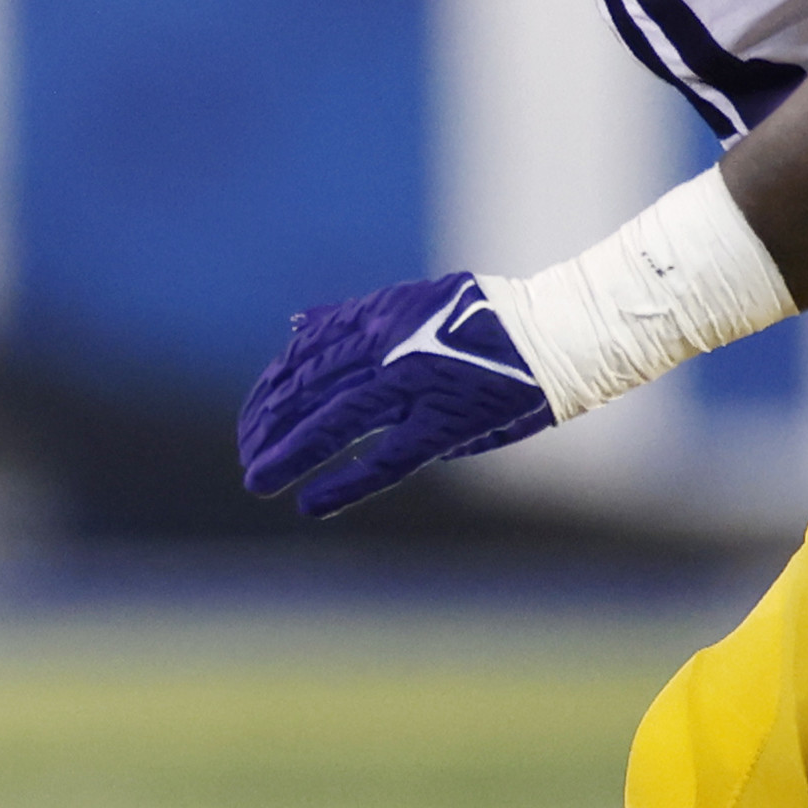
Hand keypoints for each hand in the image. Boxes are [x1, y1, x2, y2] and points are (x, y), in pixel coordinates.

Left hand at [235, 269, 553, 516]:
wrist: (561, 329)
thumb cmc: (487, 321)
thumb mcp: (413, 303)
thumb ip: (355, 318)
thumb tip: (300, 326)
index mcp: (378, 319)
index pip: (303, 359)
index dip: (269, 394)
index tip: (250, 423)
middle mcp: (387, 347)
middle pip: (306, 390)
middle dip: (267, 427)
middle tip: (246, 457)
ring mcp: (415, 384)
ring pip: (332, 422)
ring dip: (288, 453)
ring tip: (260, 480)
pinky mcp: (447, 422)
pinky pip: (385, 458)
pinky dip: (343, 481)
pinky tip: (309, 504)